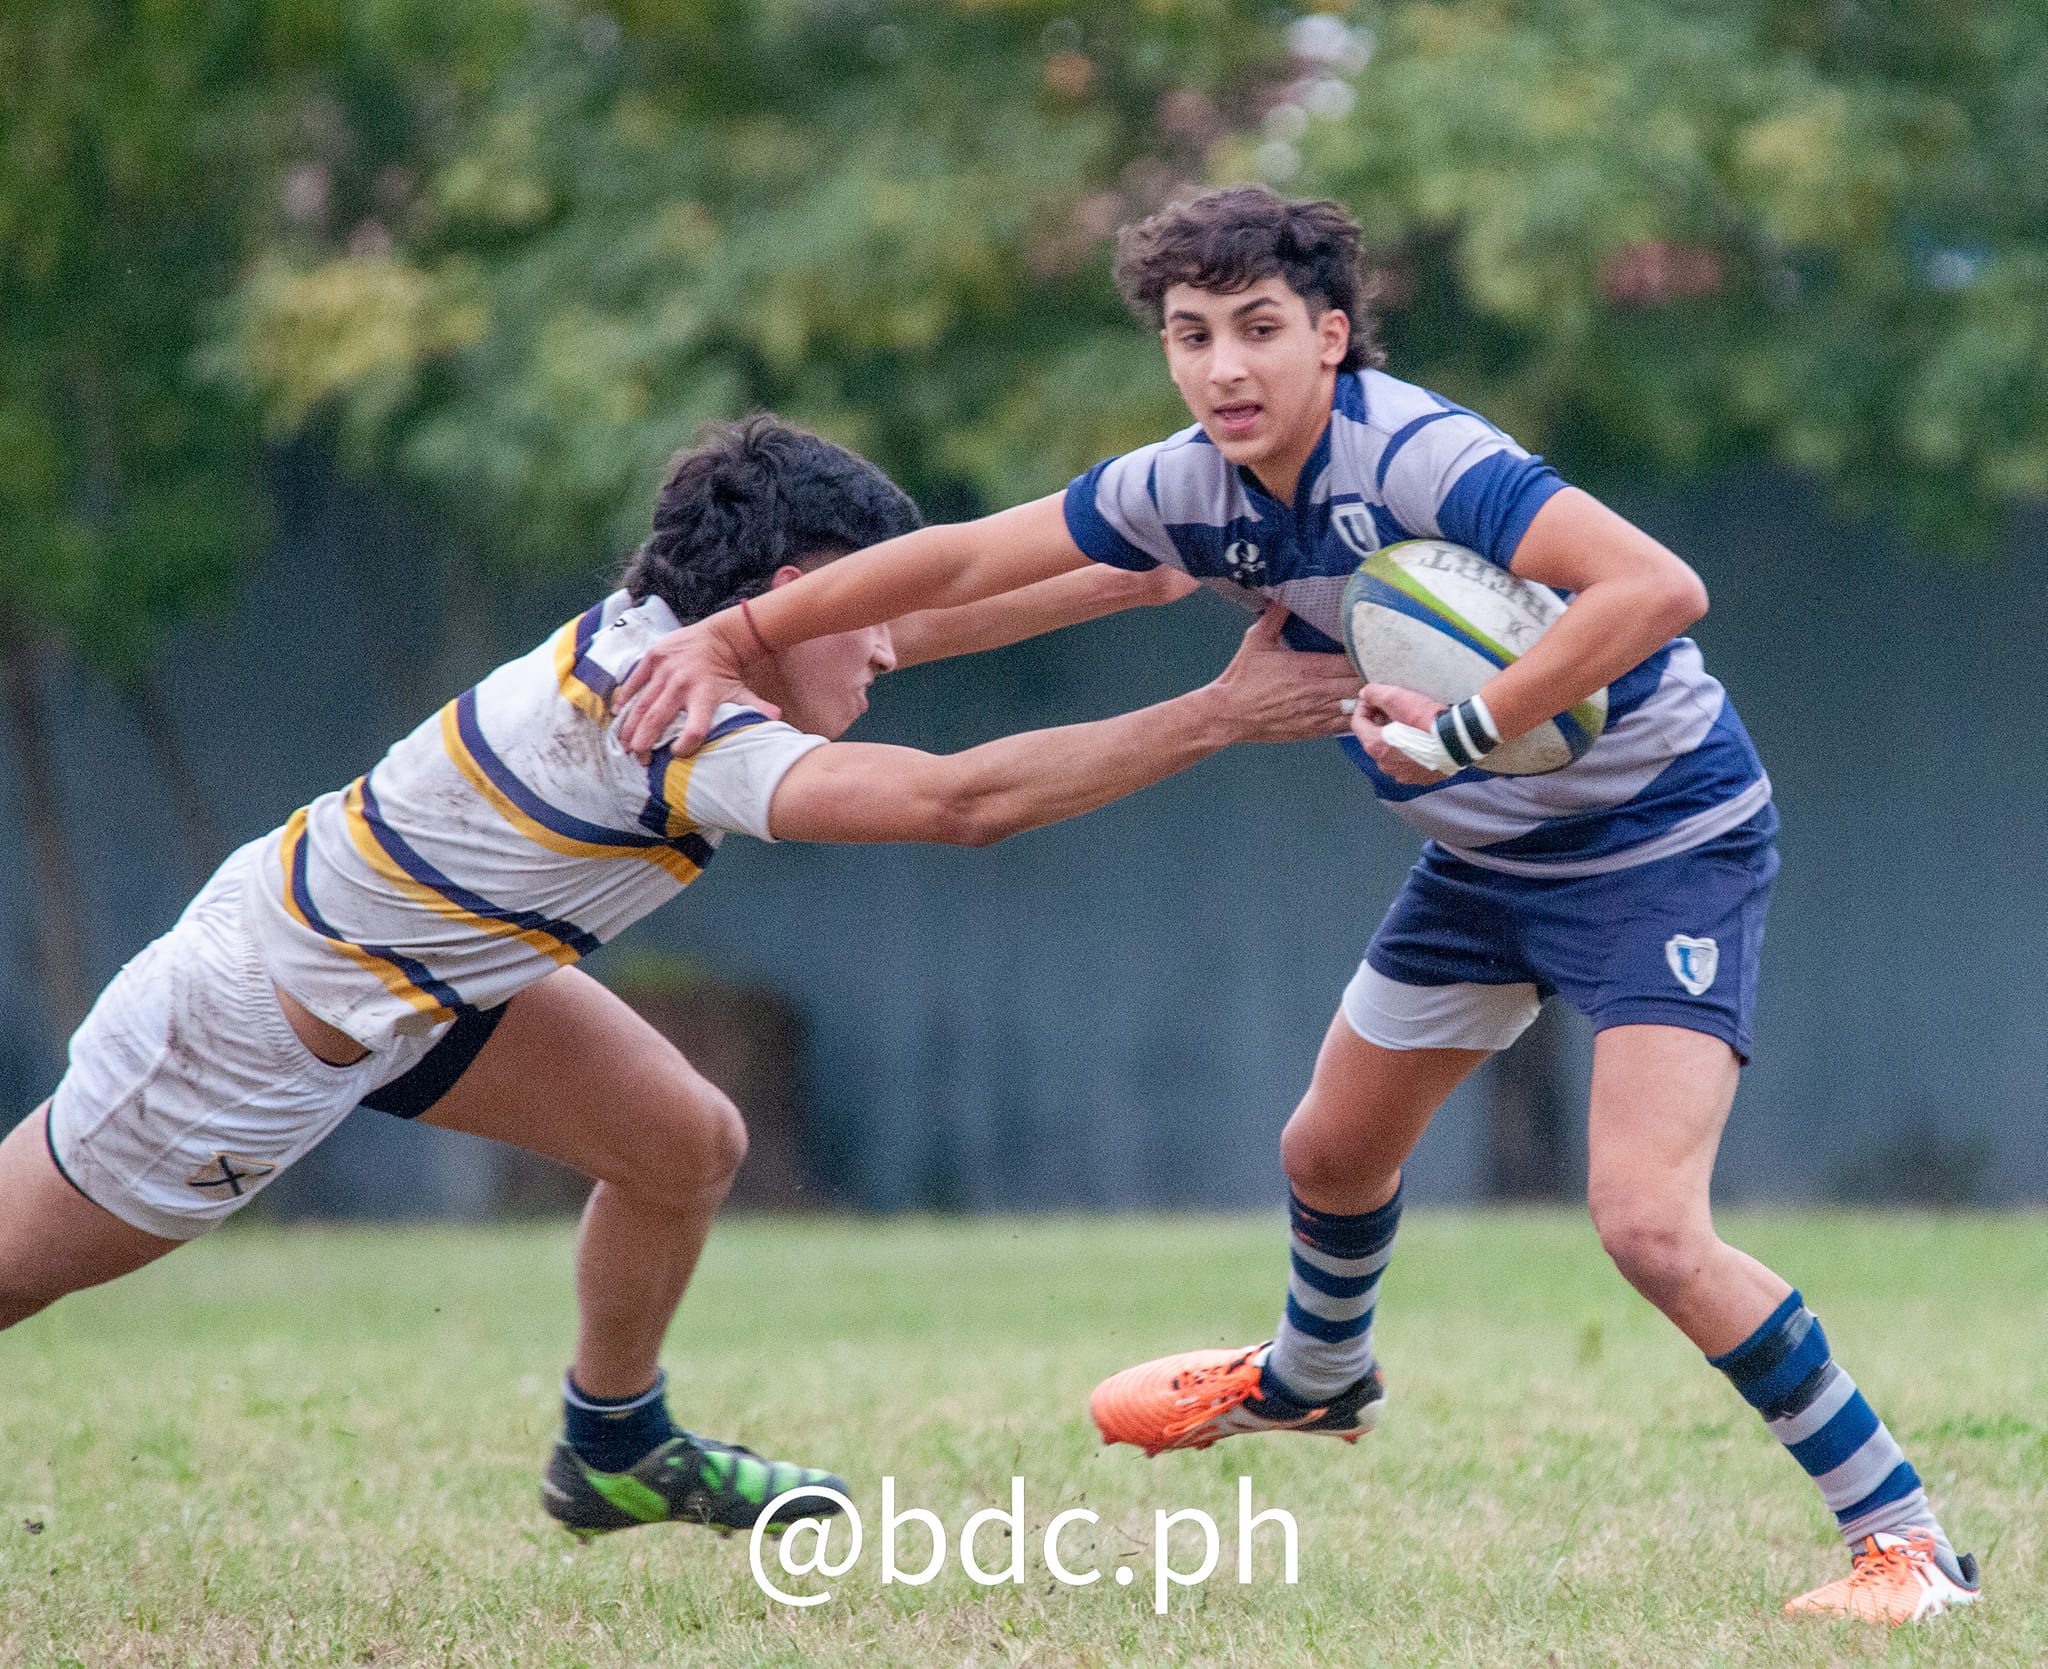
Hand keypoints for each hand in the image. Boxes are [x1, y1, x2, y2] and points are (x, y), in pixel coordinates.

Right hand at [614, 610, 777, 757]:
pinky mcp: (653, 658)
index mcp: (705, 695)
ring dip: (630, 726)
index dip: (687, 743)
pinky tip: (617, 715)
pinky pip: (634, 681)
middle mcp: (682, 683)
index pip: (695, 725)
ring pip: (642, 702)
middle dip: (646, 740)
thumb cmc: (728, 673)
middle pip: (659, 717)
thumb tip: (776, 720)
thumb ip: (755, 708)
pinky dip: (624, 698)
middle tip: (639, 760)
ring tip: (623, 746)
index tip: (677, 755)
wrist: (718, 636)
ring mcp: (665, 670)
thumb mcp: (742, 691)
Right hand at [1205, 607, 1366, 743]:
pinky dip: (1357, 716)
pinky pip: (1346, 724)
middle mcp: (1317, 692)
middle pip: (1361, 684)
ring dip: (1368, 697)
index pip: (1352, 661)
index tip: (1374, 647)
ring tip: (1377, 687)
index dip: (1367, 655)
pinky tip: (1362, 708)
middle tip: (1381, 665)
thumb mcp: (1256, 640)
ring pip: (1358, 706)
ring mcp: (1317, 714)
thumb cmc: (1242, 677)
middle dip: (1373, 675)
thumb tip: (1284, 592)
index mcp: (1308, 668)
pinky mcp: (1314, 730)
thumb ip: (1276, 616)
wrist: (1228, 714)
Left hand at [1351, 682, 1452, 782]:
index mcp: (1376, 746)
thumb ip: (1375, 693)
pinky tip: (1420, 739)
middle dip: (1379, 723)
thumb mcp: (1397, 698)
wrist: (1459, 739)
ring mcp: (1403, 774)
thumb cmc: (1428, 721)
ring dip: (1395, 738)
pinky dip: (1410, 751)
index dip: (1364, 707)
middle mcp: (1386, 764)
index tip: (1373, 699)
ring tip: (1408, 724)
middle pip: (1374, 739)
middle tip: (1392, 709)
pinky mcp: (1420, 778)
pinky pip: (1409, 763)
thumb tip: (1366, 693)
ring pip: (1391, 753)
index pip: (1357, 724)